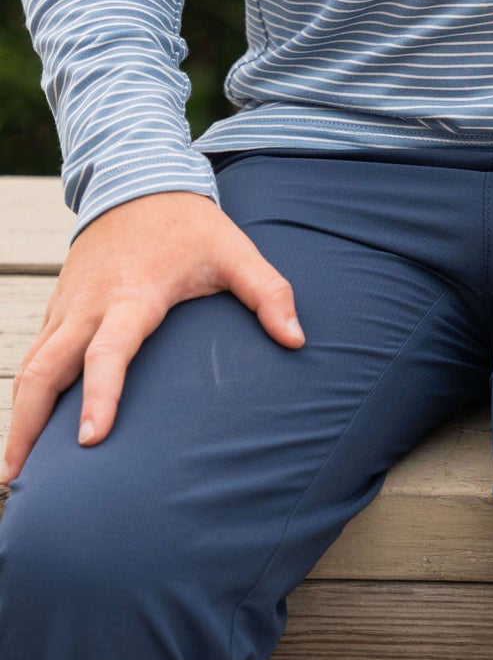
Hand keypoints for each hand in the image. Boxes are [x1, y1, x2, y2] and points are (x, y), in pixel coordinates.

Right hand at [0, 189, 303, 482]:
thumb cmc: (190, 224)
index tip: (89, 440)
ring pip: (29, 366)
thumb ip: (268, 293)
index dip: (99, 396)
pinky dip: (23, 393)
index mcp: (132, 297)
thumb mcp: (235, 250)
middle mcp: (89, 306)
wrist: (137, 182)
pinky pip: (32, 356)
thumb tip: (296, 339)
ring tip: (12, 472)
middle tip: (17, 478)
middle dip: (27, 424)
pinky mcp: (57, 309)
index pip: (108, 353)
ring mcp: (66, 308)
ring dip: (16, 417)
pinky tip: (23, 429)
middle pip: (44, 370)